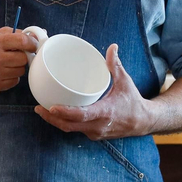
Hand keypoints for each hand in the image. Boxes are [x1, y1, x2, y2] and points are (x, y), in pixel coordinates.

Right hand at [0, 26, 37, 92]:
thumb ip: (16, 34)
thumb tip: (35, 37)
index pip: (22, 42)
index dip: (31, 44)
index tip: (33, 46)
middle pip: (23, 59)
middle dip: (22, 56)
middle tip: (16, 55)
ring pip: (20, 71)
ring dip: (17, 67)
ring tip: (7, 63)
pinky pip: (14, 82)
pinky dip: (12, 77)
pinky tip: (3, 72)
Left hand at [36, 43, 151, 139]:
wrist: (143, 122)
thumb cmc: (133, 101)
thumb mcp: (125, 82)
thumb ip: (115, 66)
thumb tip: (112, 47)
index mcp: (105, 113)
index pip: (81, 115)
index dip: (65, 113)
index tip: (51, 107)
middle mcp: (98, 126)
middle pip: (69, 125)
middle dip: (52, 118)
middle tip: (39, 107)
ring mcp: (95, 133)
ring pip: (70, 129)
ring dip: (56, 122)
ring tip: (43, 110)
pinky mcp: (93, 135)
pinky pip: (76, 130)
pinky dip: (65, 123)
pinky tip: (57, 115)